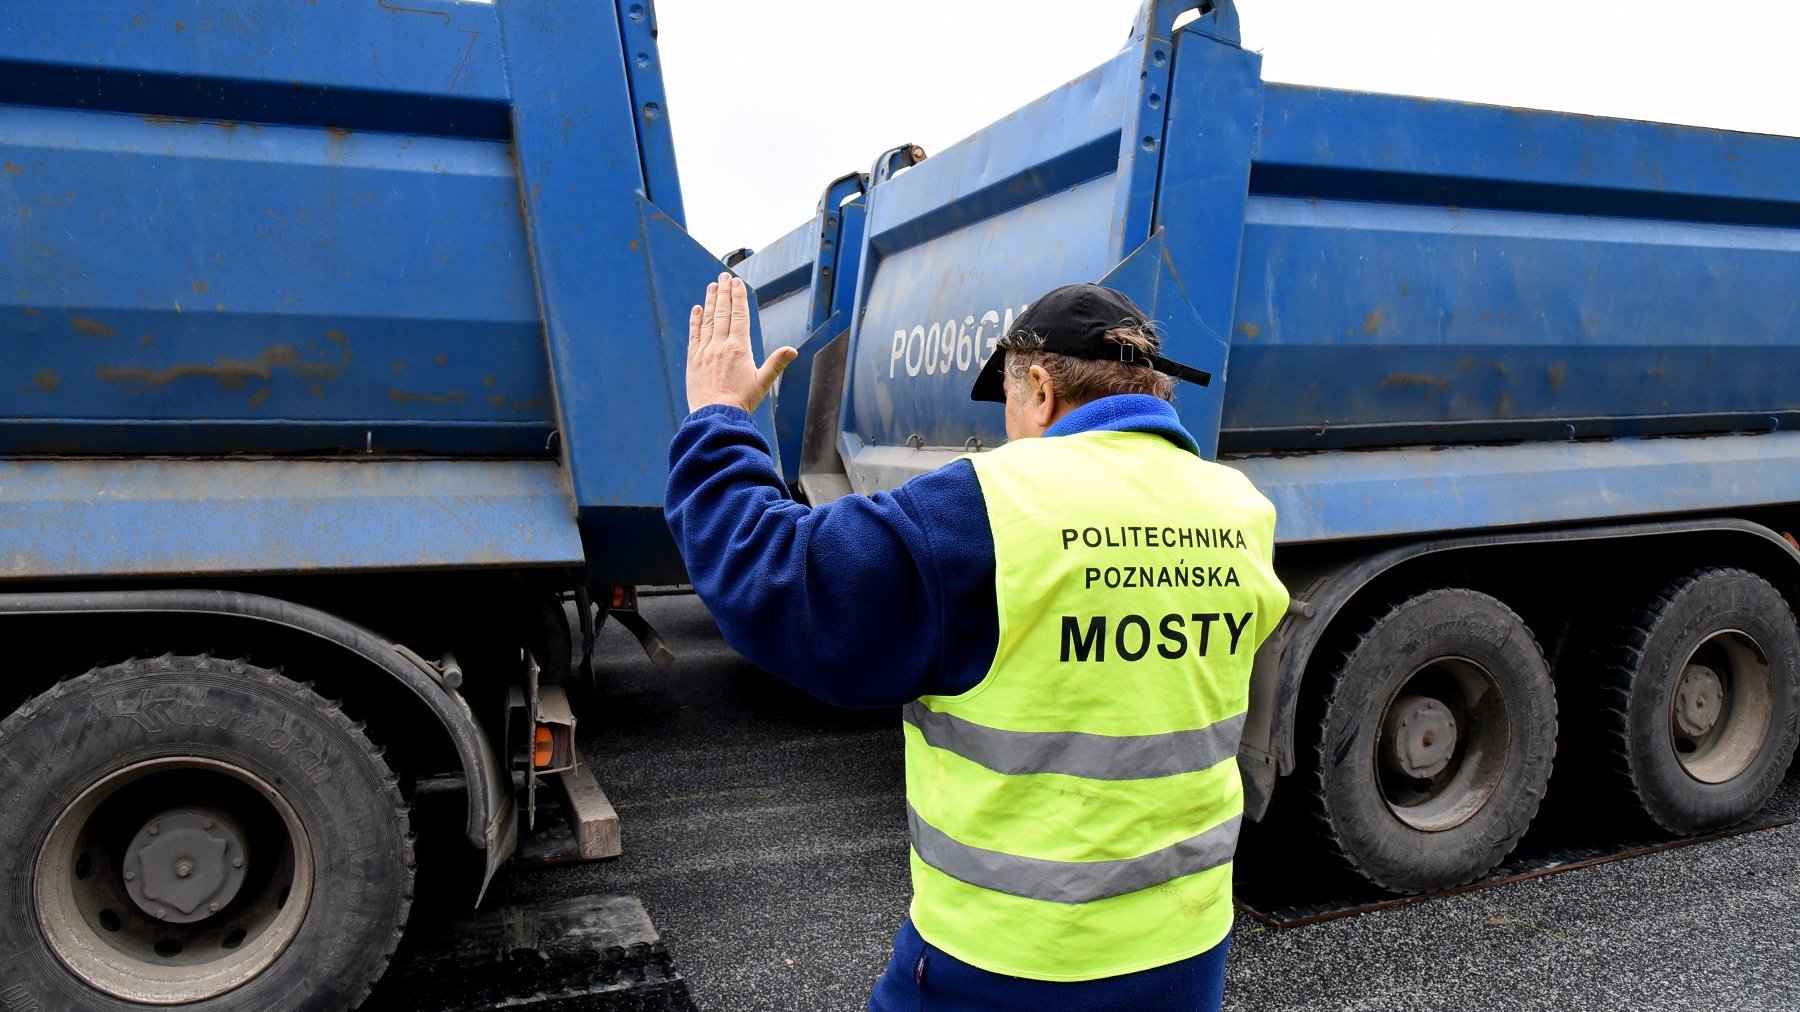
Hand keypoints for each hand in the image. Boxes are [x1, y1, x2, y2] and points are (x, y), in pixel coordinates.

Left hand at [686, 272, 797, 414]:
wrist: (716, 417)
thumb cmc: (741, 402)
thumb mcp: (763, 383)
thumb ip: (776, 363)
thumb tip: (792, 350)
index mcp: (739, 348)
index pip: (739, 316)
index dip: (739, 298)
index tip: (738, 284)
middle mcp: (721, 345)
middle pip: (723, 313)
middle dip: (724, 293)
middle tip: (724, 277)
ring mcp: (705, 352)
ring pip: (708, 320)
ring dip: (710, 302)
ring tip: (712, 286)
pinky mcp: (694, 361)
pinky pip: (694, 335)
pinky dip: (695, 321)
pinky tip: (696, 309)